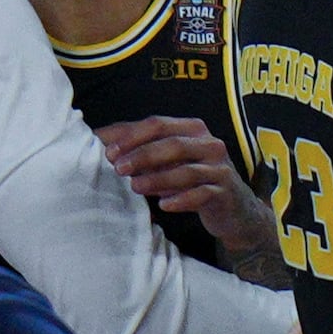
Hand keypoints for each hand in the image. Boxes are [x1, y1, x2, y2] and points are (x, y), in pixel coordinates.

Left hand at [95, 117, 273, 258]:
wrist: (234, 209)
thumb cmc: (192, 179)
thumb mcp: (167, 161)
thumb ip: (139, 148)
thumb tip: (98, 138)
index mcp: (192, 128)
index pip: (158, 124)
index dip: (132, 136)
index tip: (108, 151)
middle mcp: (209, 143)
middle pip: (172, 144)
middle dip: (142, 155)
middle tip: (118, 169)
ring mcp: (220, 168)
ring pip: (187, 171)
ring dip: (158, 179)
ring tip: (135, 187)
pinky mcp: (226, 192)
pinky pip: (202, 194)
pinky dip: (182, 200)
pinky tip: (164, 206)